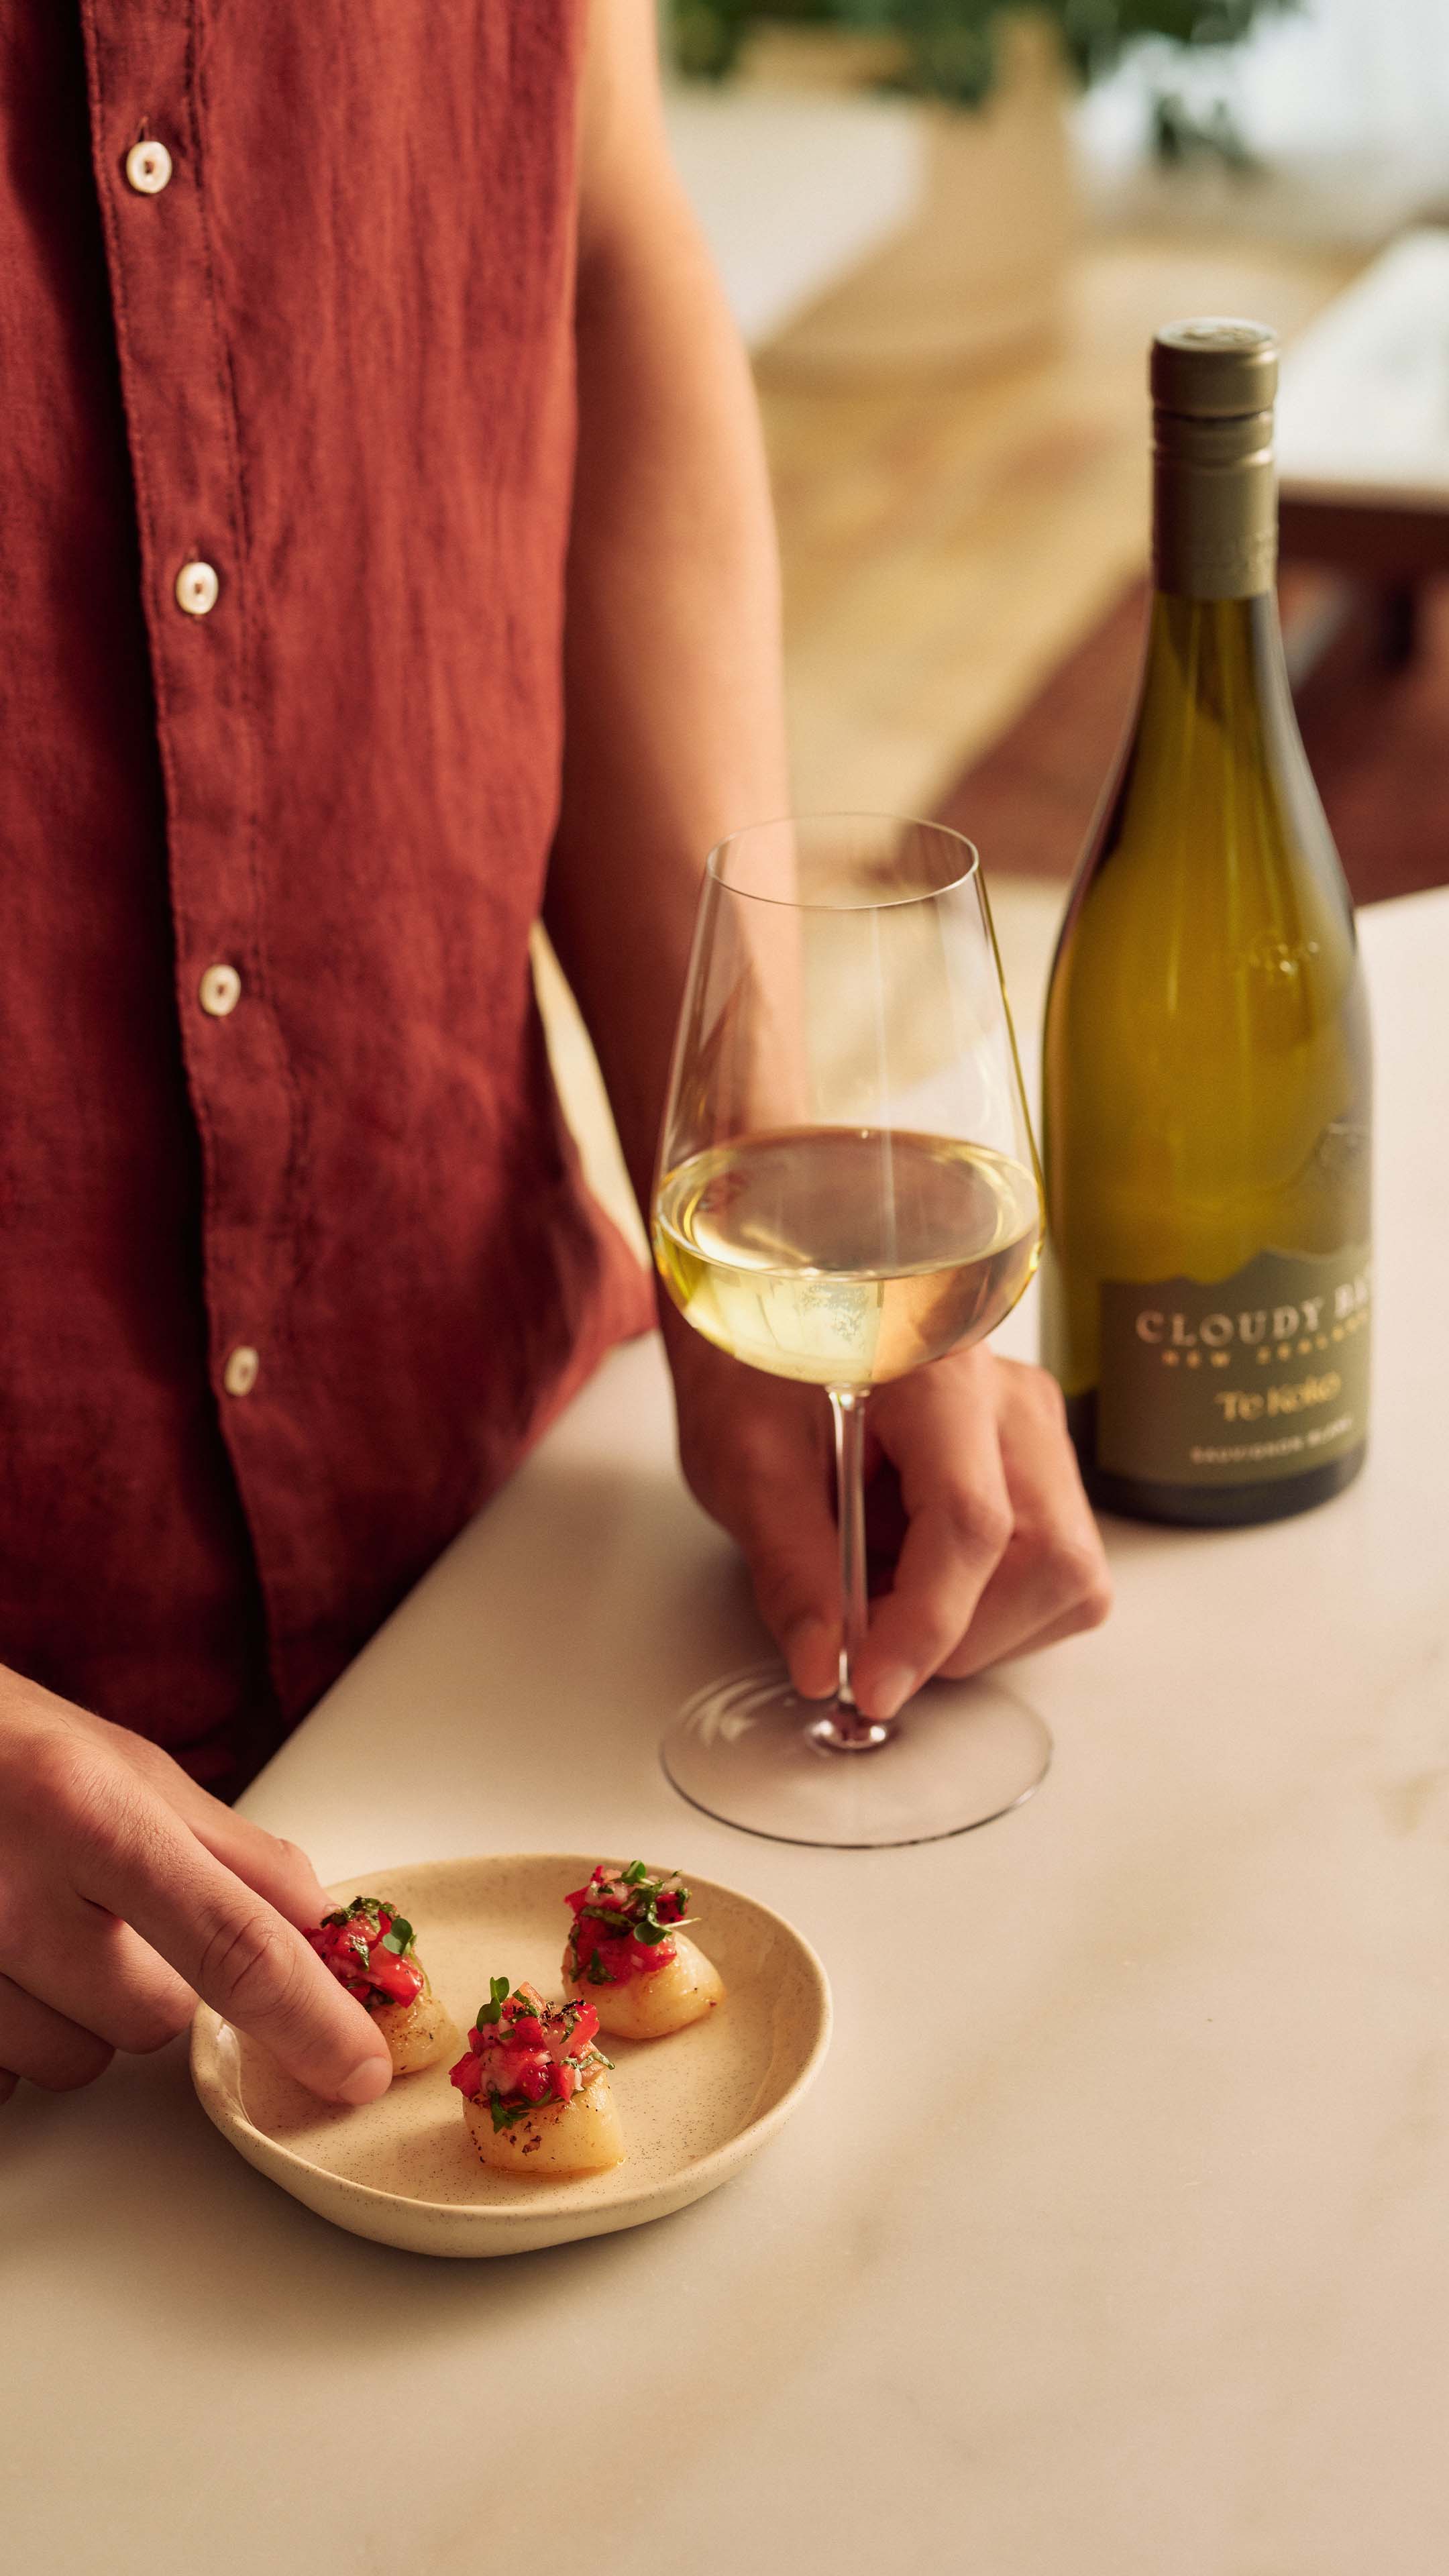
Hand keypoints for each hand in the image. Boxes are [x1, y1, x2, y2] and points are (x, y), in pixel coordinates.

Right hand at [0, 1669, 392, 2109]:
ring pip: (77, 2061)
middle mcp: (16, 1893)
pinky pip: (5, 2080)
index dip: (309, 2019)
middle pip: (154, 2019)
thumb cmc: (9, 1750)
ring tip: (36, 1928)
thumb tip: (328, 1928)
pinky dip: (17, 2037)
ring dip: (77, 2015)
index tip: (359, 2069)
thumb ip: (235, 1853)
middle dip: (155, 1981)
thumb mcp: (128, 1768)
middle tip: (106, 1912)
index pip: (232, 1943)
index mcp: (89, 1814)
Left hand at [665, 1321, 1111, 1720]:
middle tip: (868, 1638)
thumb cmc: (756, 1369)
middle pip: (1045, 1557)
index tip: (870, 1684)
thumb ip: (790, 1567)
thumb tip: (824, 1663)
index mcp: (937, 1371)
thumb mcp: (743, 1464)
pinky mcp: (1042, 1468)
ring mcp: (1038, 1433)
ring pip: (1066, 1576)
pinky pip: (1056, 1575)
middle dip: (958, 1631)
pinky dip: (990, 1606)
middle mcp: (1011, 1397)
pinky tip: (921, 1571)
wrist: (773, 1316)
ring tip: (887, 1586)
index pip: (970, 1520)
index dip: (926, 1621)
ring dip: (976, 1623)